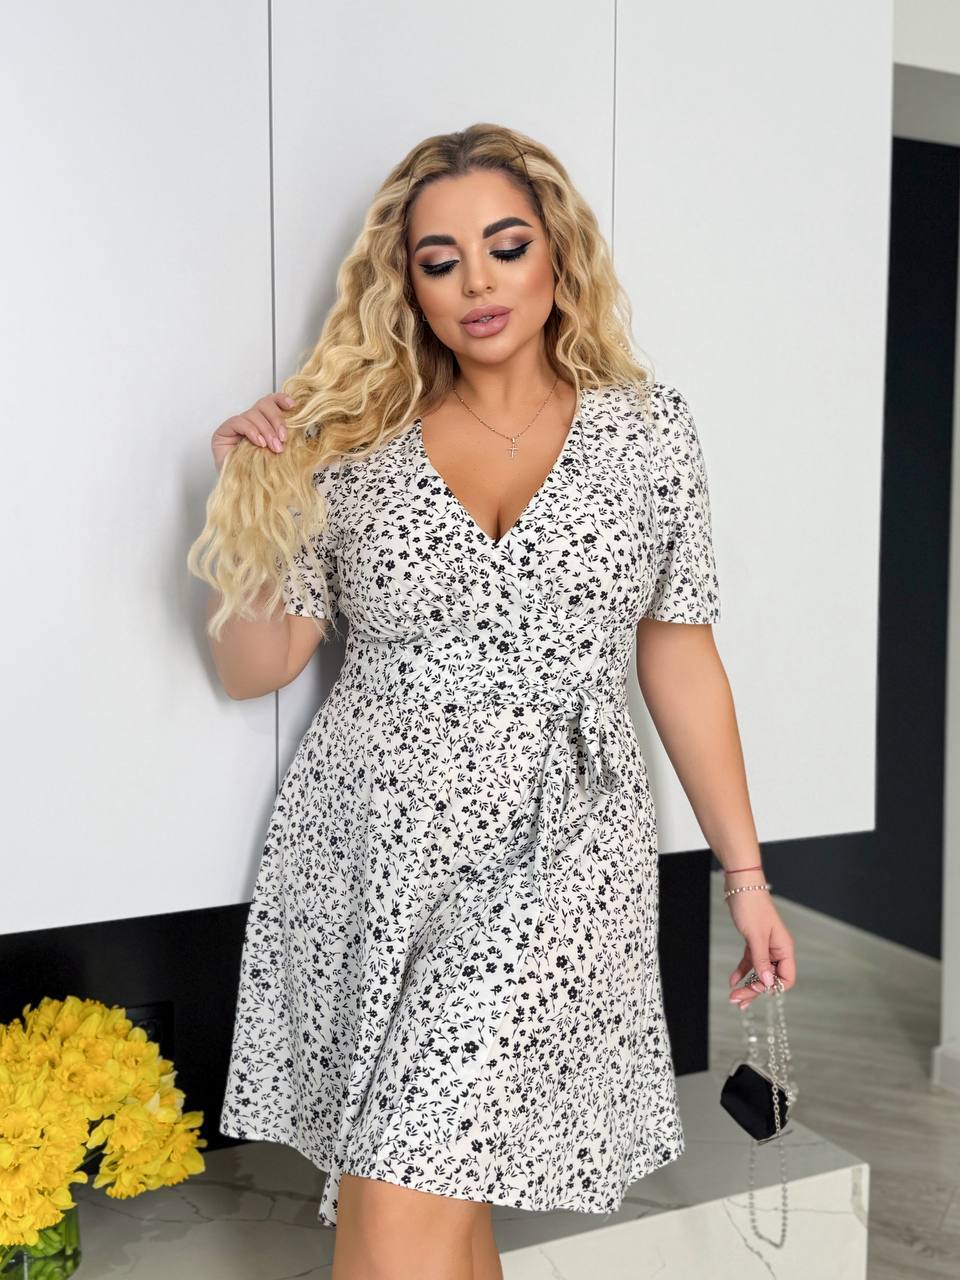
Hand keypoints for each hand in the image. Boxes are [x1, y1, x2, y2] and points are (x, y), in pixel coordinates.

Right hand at [211, 392, 294, 474]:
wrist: (247, 493)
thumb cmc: (264, 476)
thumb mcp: (281, 454)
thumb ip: (286, 438)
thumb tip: (300, 426)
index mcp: (265, 424)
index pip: (271, 403)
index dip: (281, 400)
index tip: (293, 406)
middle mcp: (250, 422)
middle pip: (264, 405)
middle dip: (276, 420)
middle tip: (283, 438)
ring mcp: (236, 427)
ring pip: (253, 413)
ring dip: (266, 430)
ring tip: (273, 447)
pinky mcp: (223, 433)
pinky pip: (238, 422)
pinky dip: (252, 431)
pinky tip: (259, 443)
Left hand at [725, 889, 795, 1009]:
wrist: (740, 884)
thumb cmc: (751, 906)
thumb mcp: (755, 936)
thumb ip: (761, 961)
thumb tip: (768, 984)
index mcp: (784, 948)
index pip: (786, 978)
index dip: (771, 988)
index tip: (754, 990)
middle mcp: (777, 949)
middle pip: (771, 978)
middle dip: (755, 990)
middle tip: (738, 1000)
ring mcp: (766, 945)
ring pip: (760, 972)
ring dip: (748, 984)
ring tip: (734, 997)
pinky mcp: (753, 940)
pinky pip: (750, 961)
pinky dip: (742, 971)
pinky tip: (733, 979)